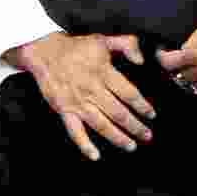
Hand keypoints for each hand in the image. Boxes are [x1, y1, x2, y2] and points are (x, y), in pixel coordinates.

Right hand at [8, 32, 152, 160]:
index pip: (128, 93)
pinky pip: (75, 131)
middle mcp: (92, 90)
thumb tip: (141, 60)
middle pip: (118, 113)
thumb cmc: (77, 47)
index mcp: (103, 73)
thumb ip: (127, 45)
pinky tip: (95, 155)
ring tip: (131, 146)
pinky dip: (84, 145)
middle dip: (135, 126)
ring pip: (101, 124)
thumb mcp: (104, 40)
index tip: (151, 115)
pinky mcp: (64, 110)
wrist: (44, 52)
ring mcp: (77, 102)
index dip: (142, 105)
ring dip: (117, 137)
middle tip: (147, 136)